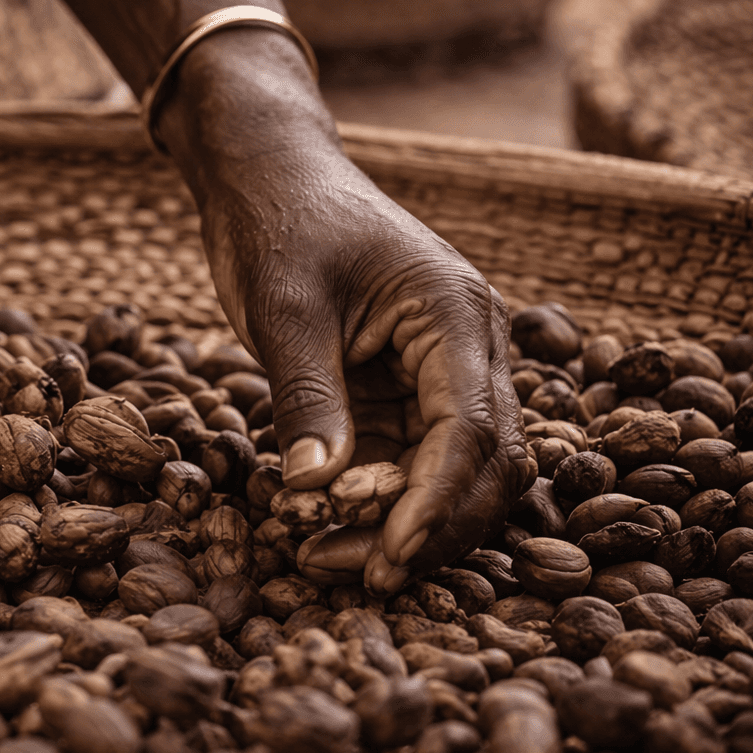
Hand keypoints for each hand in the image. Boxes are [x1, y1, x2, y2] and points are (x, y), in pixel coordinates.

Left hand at [161, 32, 528, 592]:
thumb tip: (315, 492)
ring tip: (331, 560)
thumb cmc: (279, 224)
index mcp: (454, 315)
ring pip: (452, 470)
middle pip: (483, 463)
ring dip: (404, 522)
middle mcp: (467, 346)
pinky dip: (378, 498)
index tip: (388, 557)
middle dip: (428, 528)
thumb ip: (306, 399)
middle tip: (360, 576)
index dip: (433, 503)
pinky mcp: (404, 387)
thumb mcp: (284, 311)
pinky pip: (409, 457)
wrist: (269, 176)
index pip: (469, 430)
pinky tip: (329, 526)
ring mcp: (440, 369)